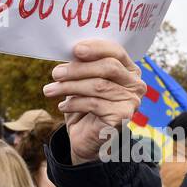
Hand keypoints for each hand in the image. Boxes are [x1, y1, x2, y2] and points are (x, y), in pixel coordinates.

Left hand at [42, 39, 144, 163]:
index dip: (97, 48)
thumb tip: (71, 51)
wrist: (87, 138)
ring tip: (50, 90)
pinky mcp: (122, 117)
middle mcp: (136, 85)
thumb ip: (84, 65)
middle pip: (108, 67)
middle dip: (78, 69)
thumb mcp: (84, 81)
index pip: (117, 52)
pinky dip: (74, 103)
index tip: (75, 49)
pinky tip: (62, 106)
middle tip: (56, 73)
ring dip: (70, 86)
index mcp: (130, 70)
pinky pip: (94, 104)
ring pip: (98, 86)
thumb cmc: (85, 105)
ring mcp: (131, 101)